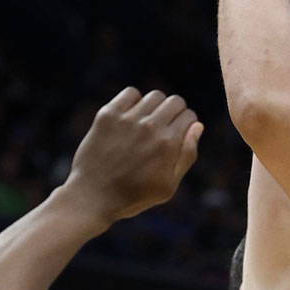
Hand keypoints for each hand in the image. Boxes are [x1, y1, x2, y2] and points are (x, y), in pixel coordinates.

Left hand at [62, 87, 203, 221]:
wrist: (92, 196)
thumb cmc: (133, 195)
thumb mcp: (169, 185)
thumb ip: (188, 155)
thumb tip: (197, 126)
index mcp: (169, 144)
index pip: (189, 116)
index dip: (186, 126)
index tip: (177, 134)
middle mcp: (151, 127)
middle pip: (175, 102)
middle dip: (175, 113)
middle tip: (163, 128)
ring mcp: (128, 119)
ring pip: (155, 96)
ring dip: (155, 107)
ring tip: (146, 123)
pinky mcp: (108, 115)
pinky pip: (130, 93)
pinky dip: (134, 101)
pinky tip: (130, 116)